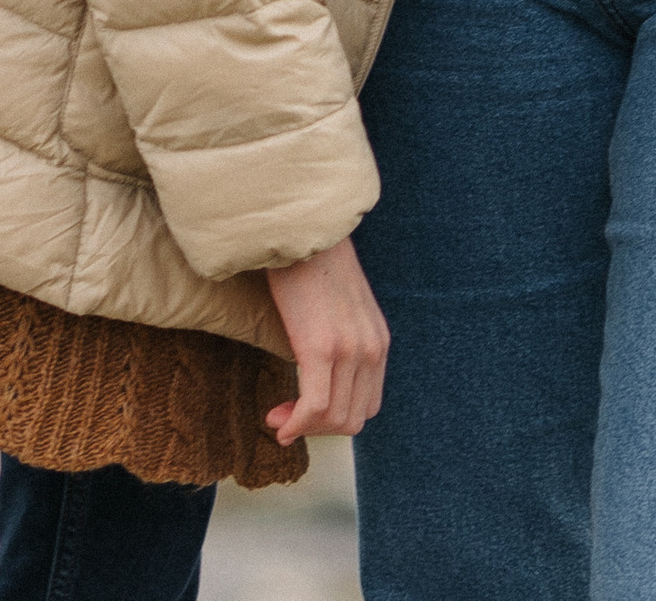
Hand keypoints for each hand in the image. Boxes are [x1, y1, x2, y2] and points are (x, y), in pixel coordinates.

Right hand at [264, 236, 388, 440]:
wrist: (301, 226)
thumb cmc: (311, 261)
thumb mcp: (341, 304)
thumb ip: (344, 336)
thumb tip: (321, 368)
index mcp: (378, 341)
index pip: (367, 405)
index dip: (335, 419)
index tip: (305, 412)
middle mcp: (371, 349)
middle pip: (352, 419)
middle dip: (317, 428)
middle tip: (286, 419)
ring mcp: (349, 350)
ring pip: (334, 418)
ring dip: (304, 427)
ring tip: (278, 417)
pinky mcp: (321, 347)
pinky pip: (315, 406)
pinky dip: (296, 423)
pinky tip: (277, 422)